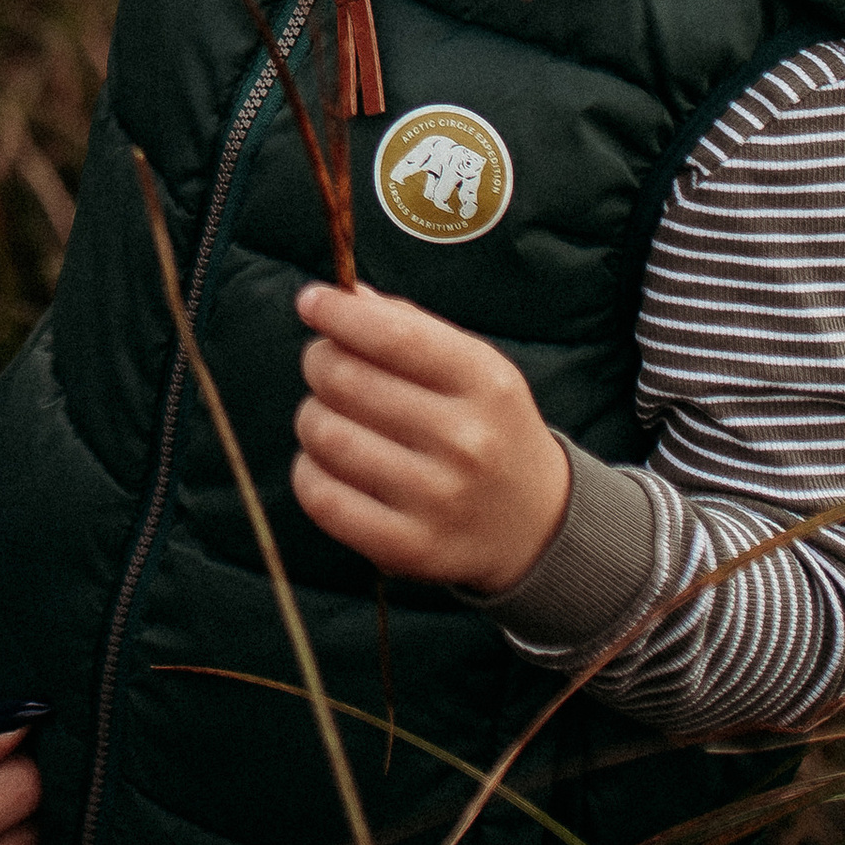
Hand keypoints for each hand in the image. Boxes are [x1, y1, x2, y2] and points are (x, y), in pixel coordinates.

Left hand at [292, 280, 570, 594]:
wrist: (536, 525)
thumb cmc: (487, 427)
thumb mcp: (472, 367)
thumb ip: (407, 326)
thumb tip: (340, 297)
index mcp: (485, 383)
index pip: (393, 335)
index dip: (338, 314)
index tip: (311, 302)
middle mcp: (467, 441)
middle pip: (346, 381)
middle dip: (320, 363)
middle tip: (325, 365)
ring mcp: (438, 499)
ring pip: (326, 436)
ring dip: (312, 417)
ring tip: (331, 416)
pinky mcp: (410, 548)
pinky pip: (322, 497)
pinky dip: (308, 471)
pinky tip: (326, 463)